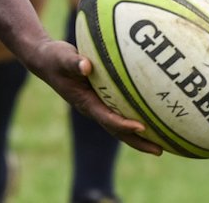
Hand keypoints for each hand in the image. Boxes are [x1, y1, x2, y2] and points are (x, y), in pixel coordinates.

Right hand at [24, 38, 163, 155]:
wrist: (45, 60)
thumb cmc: (54, 57)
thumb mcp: (62, 57)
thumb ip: (74, 62)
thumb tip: (87, 66)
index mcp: (84, 102)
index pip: (106, 118)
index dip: (123, 124)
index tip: (142, 127)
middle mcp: (92, 107)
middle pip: (117, 131)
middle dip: (138, 142)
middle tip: (160, 150)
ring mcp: (96, 105)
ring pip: (120, 125)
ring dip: (140, 135)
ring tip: (164, 142)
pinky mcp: (100, 98)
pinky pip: (120, 111)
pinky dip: (135, 116)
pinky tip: (153, 115)